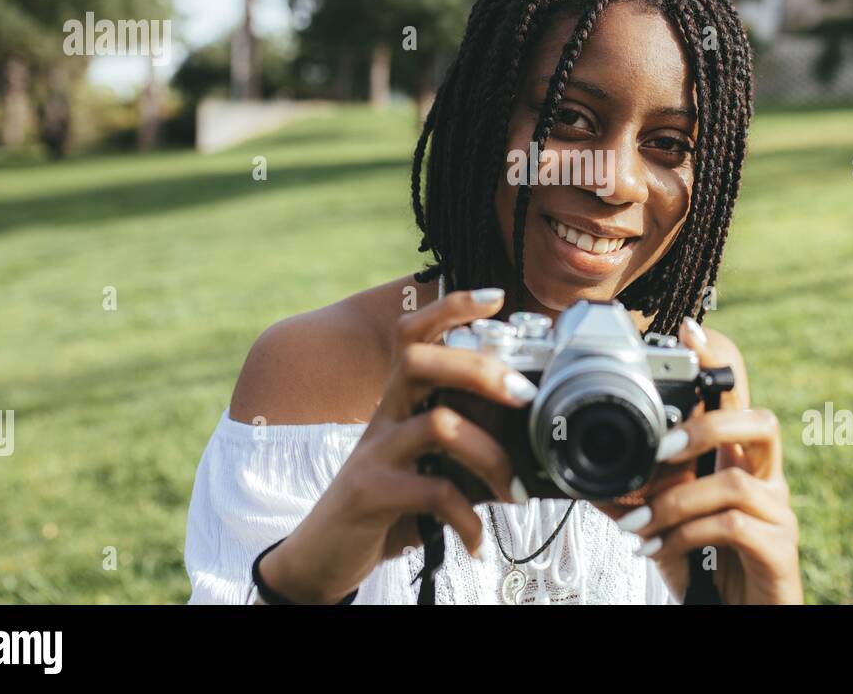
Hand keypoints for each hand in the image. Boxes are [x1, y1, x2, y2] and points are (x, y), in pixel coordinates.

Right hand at [258, 287, 531, 602]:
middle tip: (525, 394)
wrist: (324, 556)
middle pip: (420, 361)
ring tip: (515, 491)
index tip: (495, 296)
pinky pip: (434, 491)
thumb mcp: (426, 463)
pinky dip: (468, 518)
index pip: (413, 333)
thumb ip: (465, 442)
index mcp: (399, 400)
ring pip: (437, 424)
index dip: (450, 307)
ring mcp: (374, 452)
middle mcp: (383, 415)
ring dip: (491, 457)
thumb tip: (529, 437)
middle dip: (480, 368)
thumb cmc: (390, 503)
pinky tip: (478, 541)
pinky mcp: (370, 493)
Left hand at [601, 319, 802, 604]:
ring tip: (638, 526)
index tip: (690, 327)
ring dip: (676, 501)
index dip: (721, 358)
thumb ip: (637, 495)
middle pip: (761, 422)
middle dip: (707, 427)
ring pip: (736, 481)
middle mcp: (766, 476)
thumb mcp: (666, 521)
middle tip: (661, 450)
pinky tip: (657, 549)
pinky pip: (733, 525)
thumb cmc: (708, 564)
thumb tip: (587, 476)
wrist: (742, 618)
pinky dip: (686, 534)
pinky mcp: (778, 548)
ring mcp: (778, 511)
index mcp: (738, 458)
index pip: (740, 395)